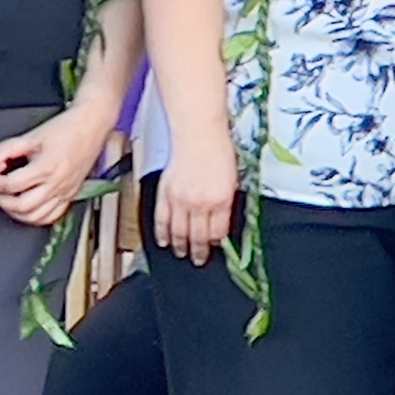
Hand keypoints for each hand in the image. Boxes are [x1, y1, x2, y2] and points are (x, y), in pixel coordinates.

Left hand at [0, 103, 116, 227]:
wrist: (91, 126)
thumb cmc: (66, 128)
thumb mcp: (32, 135)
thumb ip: (9, 148)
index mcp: (46, 167)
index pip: (12, 185)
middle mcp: (57, 183)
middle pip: (23, 206)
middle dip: (4, 201)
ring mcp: (66, 191)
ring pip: (37, 216)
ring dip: (18, 213)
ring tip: (10, 201)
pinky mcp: (71, 194)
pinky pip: (53, 216)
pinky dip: (37, 216)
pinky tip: (29, 207)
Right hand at [154, 147, 238, 264]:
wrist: (199, 134)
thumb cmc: (218, 151)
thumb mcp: (232, 180)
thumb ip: (225, 203)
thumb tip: (222, 222)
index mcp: (222, 201)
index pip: (218, 232)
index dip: (216, 244)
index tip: (215, 249)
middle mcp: (201, 204)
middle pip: (198, 236)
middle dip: (199, 251)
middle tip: (199, 260)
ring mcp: (182, 200)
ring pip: (179, 231)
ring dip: (180, 246)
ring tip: (182, 254)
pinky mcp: (167, 193)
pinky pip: (162, 219)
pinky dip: (162, 232)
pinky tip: (163, 241)